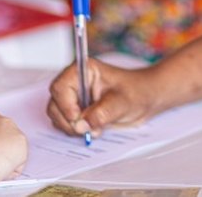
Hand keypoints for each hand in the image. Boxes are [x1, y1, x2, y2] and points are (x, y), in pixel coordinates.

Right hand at [46, 60, 165, 136]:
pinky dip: (75, 131)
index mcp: (84, 70)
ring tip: (94, 129)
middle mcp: (76, 82)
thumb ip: (102, 113)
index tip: (77, 118)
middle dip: (68, 120)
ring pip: (57, 116)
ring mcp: (75, 97)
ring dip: (72, 128)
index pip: (60, 87)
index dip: (65, 104)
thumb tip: (82, 125)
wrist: (146, 99)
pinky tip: (93, 129)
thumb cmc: (137, 91)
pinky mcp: (77, 110)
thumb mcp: (123, 102)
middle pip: (55, 103)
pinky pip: (65, 123)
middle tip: (86, 129)